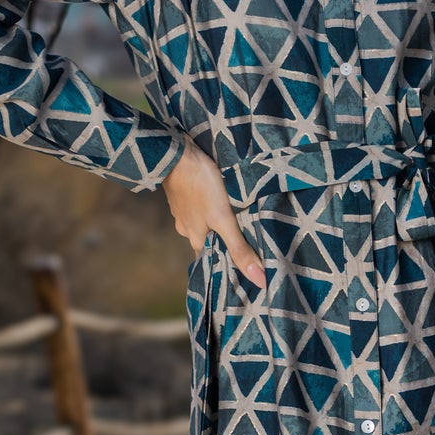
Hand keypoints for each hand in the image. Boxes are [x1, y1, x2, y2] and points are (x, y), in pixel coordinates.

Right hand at [163, 138, 266, 287]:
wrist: (175, 154)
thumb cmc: (201, 186)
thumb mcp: (223, 219)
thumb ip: (239, 248)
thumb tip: (259, 280)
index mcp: (196, 240)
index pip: (213, 263)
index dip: (228, 268)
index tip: (244, 271)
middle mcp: (187, 230)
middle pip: (210, 243)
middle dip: (225, 244)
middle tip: (247, 244)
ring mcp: (183, 212)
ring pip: (204, 225)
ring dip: (218, 225)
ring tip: (238, 220)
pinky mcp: (183, 195)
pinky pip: (199, 208)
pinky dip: (209, 209)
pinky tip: (219, 202)